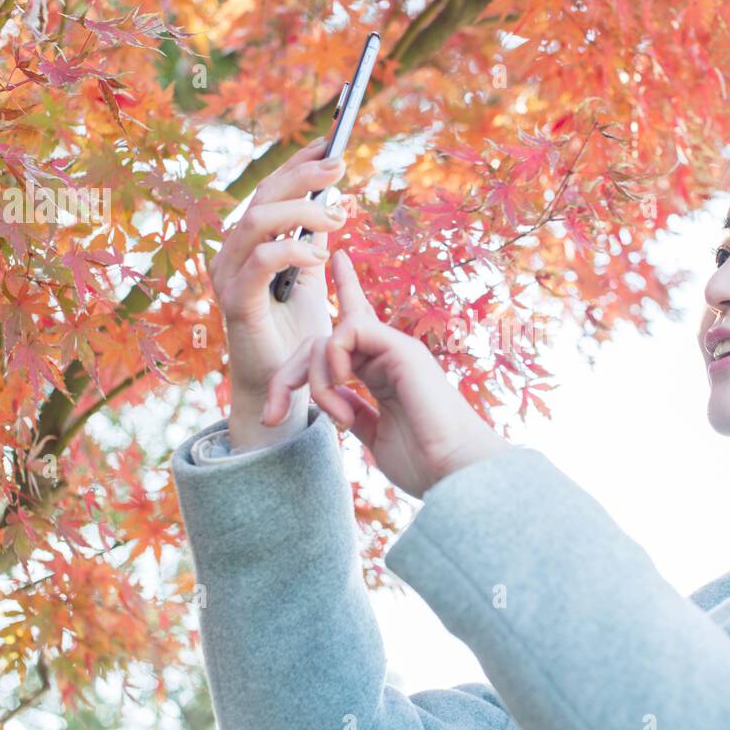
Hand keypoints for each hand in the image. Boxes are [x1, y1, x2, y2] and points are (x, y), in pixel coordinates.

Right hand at [207, 135, 348, 448]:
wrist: (280, 388)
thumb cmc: (296, 334)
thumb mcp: (311, 279)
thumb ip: (311, 242)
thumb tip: (331, 203)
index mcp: (247, 243)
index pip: (269, 190)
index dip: (297, 163)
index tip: (330, 142)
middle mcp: (231, 253)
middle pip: (261, 196)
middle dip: (302, 175)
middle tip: (340, 165)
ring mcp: (228, 276)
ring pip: (256, 220)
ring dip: (299, 210)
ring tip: (338, 216)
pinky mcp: (236, 303)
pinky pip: (260, 262)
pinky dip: (291, 250)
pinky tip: (319, 254)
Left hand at [260, 249, 512, 497]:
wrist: (456, 471)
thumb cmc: (424, 462)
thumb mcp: (374, 435)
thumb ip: (355, 410)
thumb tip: (334, 399)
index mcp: (384, 373)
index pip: (355, 327)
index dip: (345, 291)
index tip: (337, 259)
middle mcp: (389, 354)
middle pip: (322, 340)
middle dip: (289, 376)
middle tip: (273, 417)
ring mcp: (395, 349)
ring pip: (329, 338)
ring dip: (318, 382)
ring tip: (339, 419)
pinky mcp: (400, 348)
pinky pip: (346, 333)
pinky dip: (332, 365)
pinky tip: (346, 396)